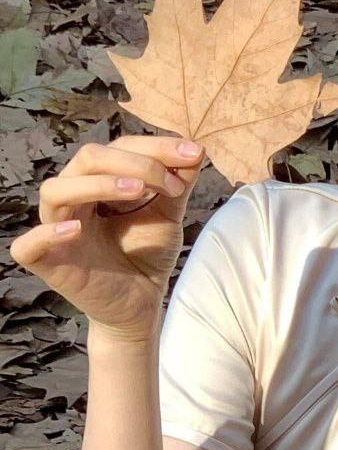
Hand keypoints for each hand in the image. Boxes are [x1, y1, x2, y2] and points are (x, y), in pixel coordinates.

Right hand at [8, 135, 205, 341]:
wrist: (142, 302)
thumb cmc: (146, 254)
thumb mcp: (167, 216)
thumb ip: (177, 185)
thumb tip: (196, 150)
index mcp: (98, 180)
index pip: (119, 148)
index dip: (155, 147)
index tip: (193, 156)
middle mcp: (73, 197)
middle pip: (88, 158)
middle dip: (134, 162)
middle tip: (171, 184)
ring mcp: (56, 228)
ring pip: (56, 190)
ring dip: (98, 184)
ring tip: (137, 191)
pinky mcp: (47, 262)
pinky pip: (28, 245)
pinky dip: (47, 234)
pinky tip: (76, 230)